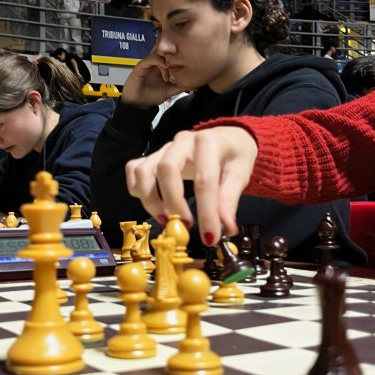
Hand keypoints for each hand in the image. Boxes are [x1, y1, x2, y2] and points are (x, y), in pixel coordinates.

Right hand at [120, 47, 186, 107]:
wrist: (137, 104)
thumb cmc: (150, 96)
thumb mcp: (170, 90)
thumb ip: (181, 86)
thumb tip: (195, 84)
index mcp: (161, 66)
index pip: (171, 54)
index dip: (180, 56)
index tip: (188, 64)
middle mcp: (154, 62)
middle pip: (165, 50)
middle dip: (175, 55)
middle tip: (182, 65)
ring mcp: (147, 63)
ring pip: (160, 52)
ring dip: (168, 60)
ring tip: (172, 72)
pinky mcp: (141, 66)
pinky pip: (151, 59)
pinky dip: (160, 62)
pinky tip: (166, 71)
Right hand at [125, 126, 257, 244]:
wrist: (226, 138)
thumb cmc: (233, 155)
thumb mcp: (241, 173)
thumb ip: (230, 199)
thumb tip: (226, 227)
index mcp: (208, 142)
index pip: (204, 179)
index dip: (206, 212)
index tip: (210, 237)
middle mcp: (182, 141)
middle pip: (166, 169)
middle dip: (173, 203)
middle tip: (185, 226)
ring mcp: (164, 148)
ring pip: (144, 171)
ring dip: (151, 200)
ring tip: (166, 219)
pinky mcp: (153, 156)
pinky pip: (134, 170)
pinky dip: (137, 189)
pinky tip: (155, 204)